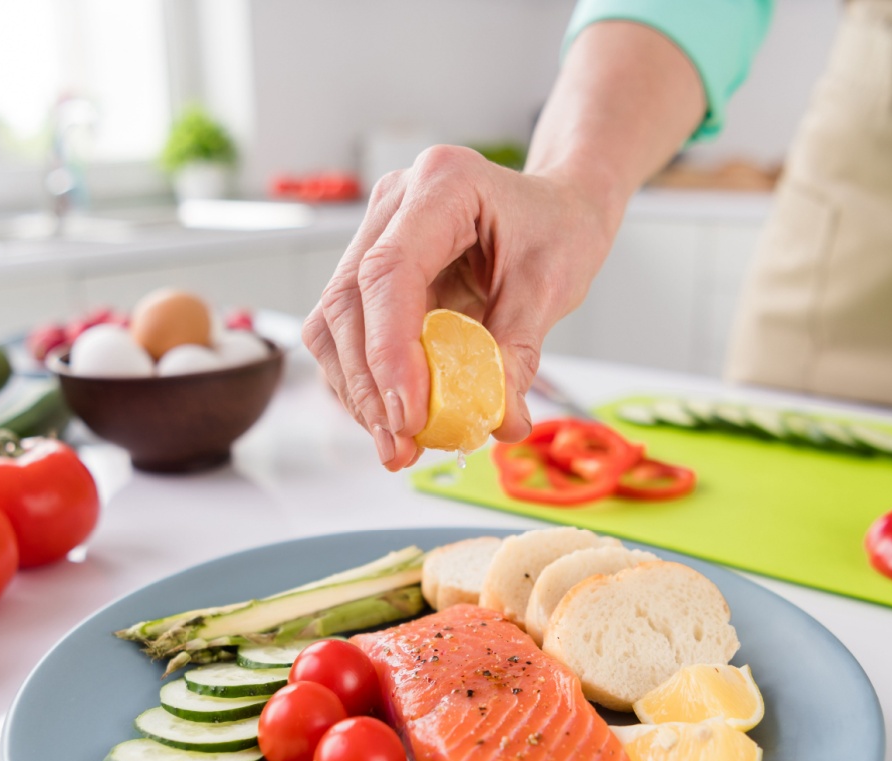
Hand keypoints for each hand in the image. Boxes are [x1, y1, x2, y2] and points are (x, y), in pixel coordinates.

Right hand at [302, 145, 616, 469]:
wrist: (556, 210)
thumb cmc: (557, 230)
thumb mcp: (551, 289)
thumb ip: (518, 354)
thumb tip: (500, 421)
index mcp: (444, 184)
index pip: (390, 271)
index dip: (390, 350)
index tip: (408, 414)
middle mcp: (395, 203)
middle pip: (348, 300)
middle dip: (369, 384)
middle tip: (401, 444)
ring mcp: (374, 235)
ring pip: (333, 322)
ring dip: (359, 391)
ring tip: (399, 444)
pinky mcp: (370, 271)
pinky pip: (347, 334)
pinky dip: (366, 383)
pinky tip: (394, 418)